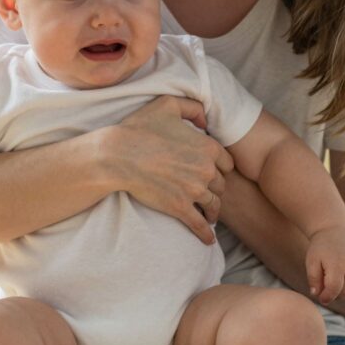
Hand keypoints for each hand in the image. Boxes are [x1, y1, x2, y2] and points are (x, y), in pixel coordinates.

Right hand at [111, 95, 233, 244]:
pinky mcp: (179, 207)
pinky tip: (208, 239)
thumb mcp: (168, 104)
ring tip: (209, 215)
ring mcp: (194, 191)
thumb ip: (192, 107)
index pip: (227, 163)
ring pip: (214, 205)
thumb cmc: (140, 128)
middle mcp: (206, 170)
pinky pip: (199, 225)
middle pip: (221, 185)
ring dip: (213, 211)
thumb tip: (205, 121)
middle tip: (209, 193)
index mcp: (208, 147)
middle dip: (216, 189)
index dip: (220, 168)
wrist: (118, 155)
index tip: (214, 172)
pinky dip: (206, 234)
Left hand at [305, 228, 344, 305]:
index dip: (326, 297)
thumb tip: (316, 295)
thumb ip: (313, 279)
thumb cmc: (320, 247)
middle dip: (335, 295)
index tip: (321, 299)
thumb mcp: (311, 261)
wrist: (335, 229)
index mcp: (337, 265)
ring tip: (334, 285)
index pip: (334, 290)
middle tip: (326, 292)